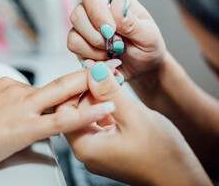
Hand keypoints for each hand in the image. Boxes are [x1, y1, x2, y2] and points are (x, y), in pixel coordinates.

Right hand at [0, 70, 118, 183]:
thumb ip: (5, 114)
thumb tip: (21, 123)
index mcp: (6, 86)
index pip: (46, 86)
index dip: (71, 84)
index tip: (89, 79)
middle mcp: (15, 91)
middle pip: (60, 81)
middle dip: (89, 73)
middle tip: (112, 65)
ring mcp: (19, 107)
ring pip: (64, 96)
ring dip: (91, 90)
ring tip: (116, 82)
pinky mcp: (20, 128)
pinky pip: (59, 120)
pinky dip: (83, 114)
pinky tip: (102, 109)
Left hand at [58, 61, 210, 184]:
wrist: (181, 178)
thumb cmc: (162, 156)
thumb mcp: (134, 117)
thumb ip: (110, 93)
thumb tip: (93, 71)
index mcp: (85, 146)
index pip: (64, 110)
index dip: (76, 88)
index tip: (91, 72)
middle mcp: (87, 150)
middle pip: (75, 111)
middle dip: (90, 90)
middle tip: (106, 74)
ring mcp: (98, 149)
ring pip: (89, 115)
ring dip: (100, 97)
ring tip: (115, 82)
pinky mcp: (108, 147)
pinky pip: (100, 122)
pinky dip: (108, 108)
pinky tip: (119, 98)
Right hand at [67, 0, 166, 79]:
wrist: (143, 69)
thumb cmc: (147, 48)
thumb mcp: (148, 36)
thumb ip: (131, 22)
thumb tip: (116, 4)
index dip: (96, 9)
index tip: (110, 29)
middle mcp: (95, 10)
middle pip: (77, 13)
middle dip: (96, 35)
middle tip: (116, 43)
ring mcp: (85, 27)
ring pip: (74, 33)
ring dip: (94, 47)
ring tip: (114, 51)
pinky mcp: (79, 44)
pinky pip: (74, 48)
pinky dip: (90, 56)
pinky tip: (105, 57)